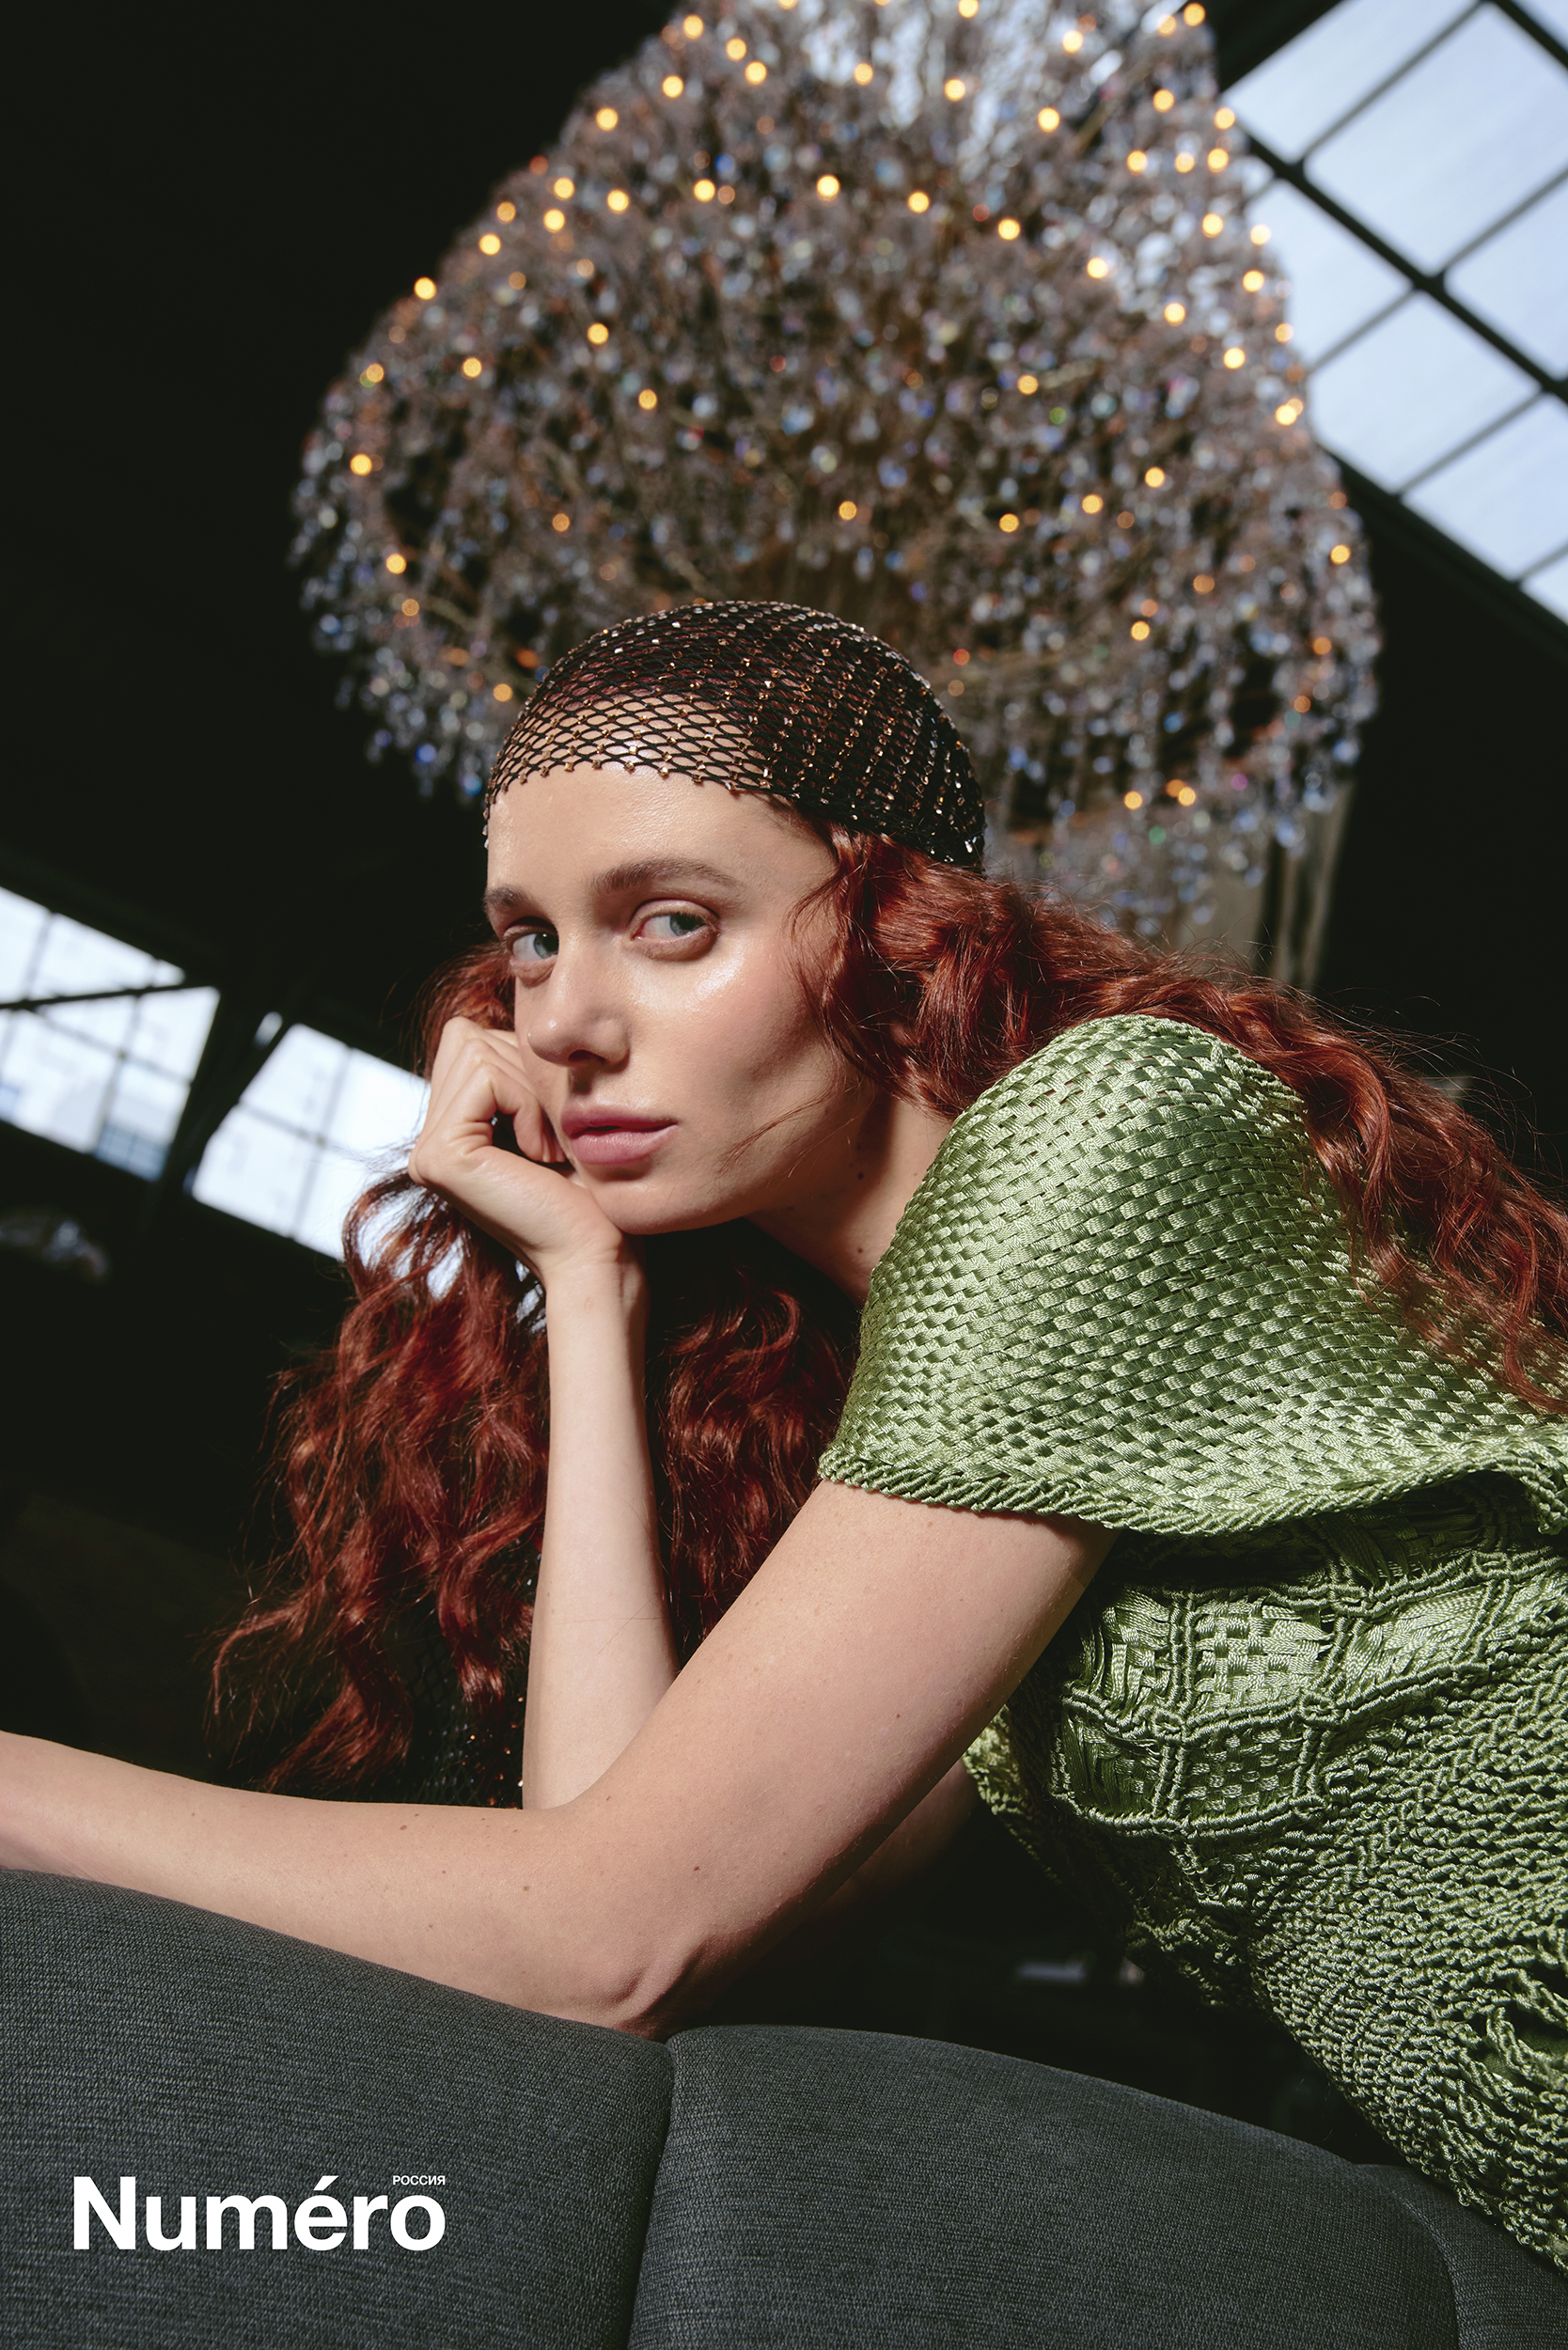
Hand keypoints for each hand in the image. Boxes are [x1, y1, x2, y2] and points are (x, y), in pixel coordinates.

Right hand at [407, 1017, 632, 1288]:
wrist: (600, 1254)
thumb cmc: (593, 1192)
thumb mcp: (554, 1114)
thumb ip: (522, 1069)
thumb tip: (519, 1008)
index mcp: (451, 1132)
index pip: (471, 1039)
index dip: (524, 1063)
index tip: (555, 1126)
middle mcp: (430, 1142)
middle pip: (467, 1036)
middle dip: (525, 1072)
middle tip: (555, 1138)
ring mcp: (428, 1152)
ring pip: (474, 1048)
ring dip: (530, 1090)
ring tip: (549, 1149)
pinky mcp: (440, 1157)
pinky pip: (483, 1077)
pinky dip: (526, 1104)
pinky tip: (541, 1154)